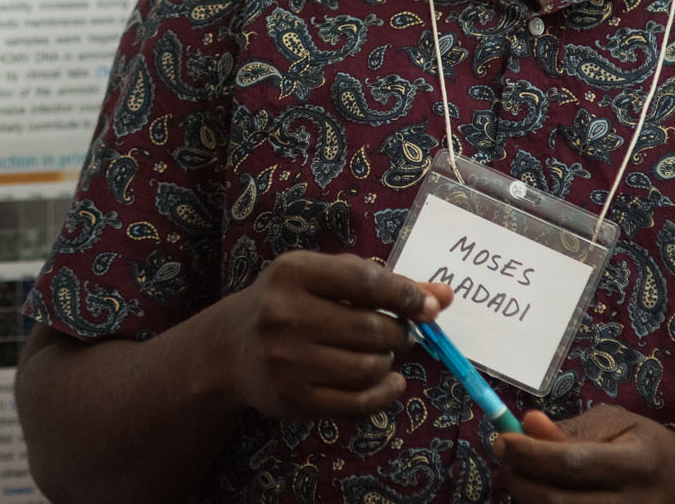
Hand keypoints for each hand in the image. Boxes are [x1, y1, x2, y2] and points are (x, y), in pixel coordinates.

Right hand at [214, 250, 449, 421]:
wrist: (231, 349)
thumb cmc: (289, 303)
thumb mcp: (323, 278)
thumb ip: (383, 284)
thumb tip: (444, 297)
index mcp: (293, 272)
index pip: (366, 281)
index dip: (406, 295)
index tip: (428, 307)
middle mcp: (285, 315)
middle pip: (372, 328)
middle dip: (399, 333)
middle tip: (401, 333)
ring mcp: (287, 361)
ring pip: (369, 366)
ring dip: (387, 362)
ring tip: (380, 354)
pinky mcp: (294, 399)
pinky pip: (358, 401)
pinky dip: (385, 393)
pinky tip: (389, 382)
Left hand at [497, 407, 674, 503]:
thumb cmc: (648, 448)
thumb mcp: (618, 424)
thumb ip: (571, 429)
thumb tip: (526, 424)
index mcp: (638, 463)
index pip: (573, 463)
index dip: (530, 453)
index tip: (500, 440)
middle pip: (557, 501)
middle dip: (520, 478)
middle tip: (508, 456)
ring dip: (529, 497)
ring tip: (530, 474)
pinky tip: (548, 493)